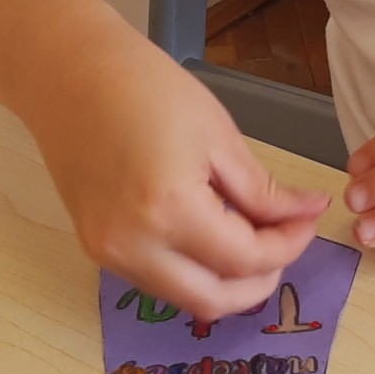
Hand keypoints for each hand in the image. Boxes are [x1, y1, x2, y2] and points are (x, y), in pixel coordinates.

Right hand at [24, 38, 326, 319]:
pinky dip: (192, 270)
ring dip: (225, 280)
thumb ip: (263, 190)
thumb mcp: (218, 135)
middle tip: (286, 241)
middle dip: (260, 280)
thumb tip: (307, 213)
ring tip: (251, 237)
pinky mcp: (95, 247)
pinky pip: (156, 279)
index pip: (246, 259)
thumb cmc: (143, 87)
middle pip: (214, 299)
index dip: (288, 244)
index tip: (307, 219)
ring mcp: (109, 253)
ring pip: (184, 297)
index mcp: (170, 210)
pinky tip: (211, 236)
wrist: (67, 74)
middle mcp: (133, 246)